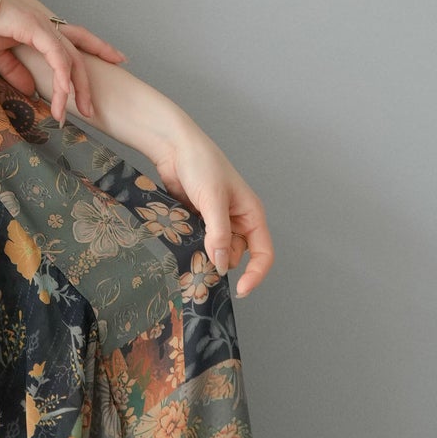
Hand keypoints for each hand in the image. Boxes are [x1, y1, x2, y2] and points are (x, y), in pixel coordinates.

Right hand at [0, 0, 127, 125]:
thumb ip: (16, 72)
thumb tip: (31, 90)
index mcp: (40, 29)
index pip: (76, 40)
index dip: (97, 48)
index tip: (116, 60)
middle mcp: (47, 26)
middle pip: (78, 55)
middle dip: (87, 83)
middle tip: (92, 109)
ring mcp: (43, 26)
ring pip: (70, 61)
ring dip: (74, 89)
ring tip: (73, 113)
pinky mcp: (35, 29)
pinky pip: (57, 58)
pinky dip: (62, 79)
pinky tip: (62, 96)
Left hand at [152, 120, 274, 297]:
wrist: (173, 147)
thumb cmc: (201, 164)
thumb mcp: (213, 200)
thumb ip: (218, 233)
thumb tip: (221, 264)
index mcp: (251, 214)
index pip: (263, 253)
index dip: (255, 274)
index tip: (240, 290)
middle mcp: (237, 220)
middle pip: (234, 255)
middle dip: (219, 261)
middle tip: (199, 261)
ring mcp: (216, 221)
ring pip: (213, 251)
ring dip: (201, 252)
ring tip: (187, 243)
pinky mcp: (197, 220)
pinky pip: (197, 242)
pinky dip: (190, 244)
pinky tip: (179, 238)